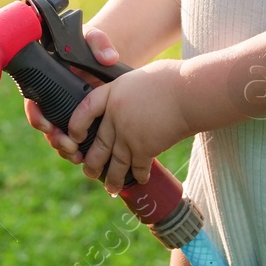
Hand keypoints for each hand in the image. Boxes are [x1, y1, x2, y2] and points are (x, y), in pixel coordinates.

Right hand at [23, 28, 119, 164]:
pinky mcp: (79, 122)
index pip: (33, 101)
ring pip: (58, 136)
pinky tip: (87, 156)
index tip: (47, 124)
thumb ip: (99, 42)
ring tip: (78, 156)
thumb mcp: (94, 38)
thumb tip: (108, 58)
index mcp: (48, 80)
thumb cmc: (93, 45)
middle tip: (68, 145)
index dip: (36, 115)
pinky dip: (77, 150)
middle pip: (45, 125)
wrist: (105, 57)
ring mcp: (65, 112)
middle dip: (54, 138)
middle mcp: (52, 99)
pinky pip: (73, 140)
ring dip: (65, 149)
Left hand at [69, 58, 190, 194]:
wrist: (189, 92)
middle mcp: (115, 116)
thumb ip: (126, 92)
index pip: (85, 110)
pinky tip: (140, 180)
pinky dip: (139, 175)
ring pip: (115, 162)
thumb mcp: (138, 78)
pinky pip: (138, 167)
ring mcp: (128, 134)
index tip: (76, 136)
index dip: (76, 124)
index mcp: (112, 93)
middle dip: (92, 163)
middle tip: (89, 172)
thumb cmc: (170, 79)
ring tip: (110, 188)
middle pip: (99, 144)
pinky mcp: (144, 148)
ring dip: (112, 178)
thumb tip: (126, 99)